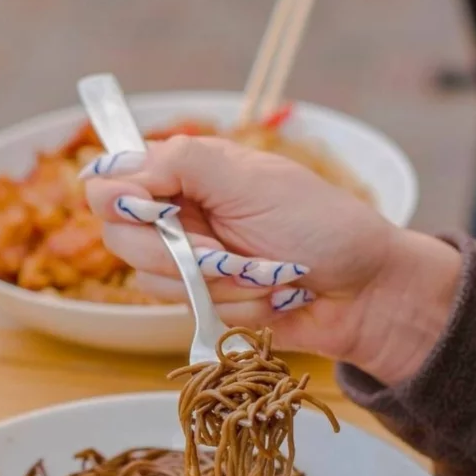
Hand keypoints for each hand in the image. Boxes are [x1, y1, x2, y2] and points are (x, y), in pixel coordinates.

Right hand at [82, 135, 461, 384]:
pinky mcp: (201, 301)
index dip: (121, 198)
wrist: (365, 292)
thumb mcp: (252, 181)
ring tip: (261, 271)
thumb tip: (110, 173)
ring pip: (150, 280)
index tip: (156, 210)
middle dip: (177, 252)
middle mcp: (177, 212)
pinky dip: (229, 304)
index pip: (110, 181)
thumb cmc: (322, 225)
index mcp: (185, 170)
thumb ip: (181, 165)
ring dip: (214, 281)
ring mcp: (187, 260)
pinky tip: (265, 295)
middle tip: (224, 251)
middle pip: (119, 238)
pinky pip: (183, 309)